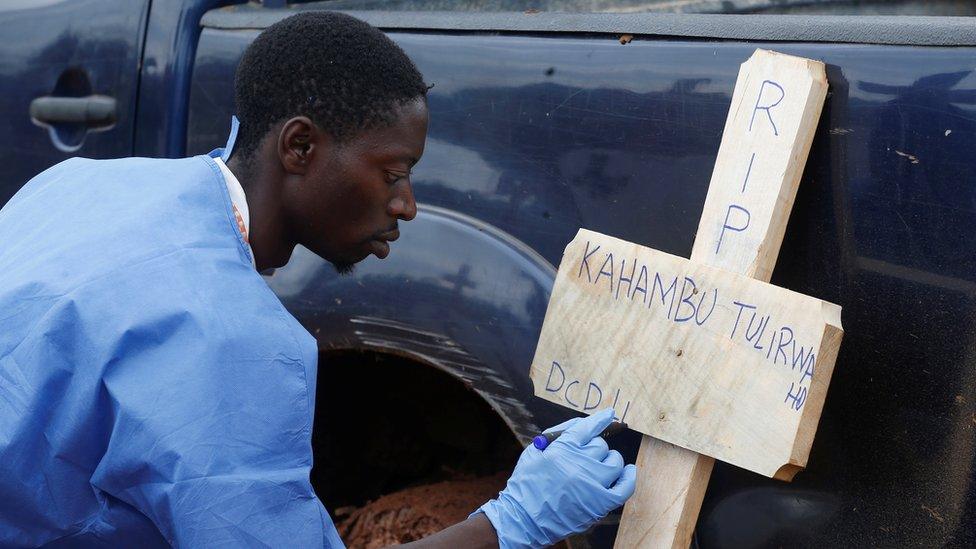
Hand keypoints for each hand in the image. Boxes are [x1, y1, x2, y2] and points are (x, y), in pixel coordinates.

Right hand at [473, 408, 636, 547]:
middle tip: (586, 456)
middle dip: (595, 447)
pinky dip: (629, 477)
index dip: (600, 419)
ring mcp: (592, 484)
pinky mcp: (600, 504)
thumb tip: (582, 422)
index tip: (610, 413)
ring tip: (602, 466)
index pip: (587, 427)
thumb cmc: (527, 484)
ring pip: (615, 462)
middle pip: (600, 445)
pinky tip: (628, 471)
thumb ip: (557, 433)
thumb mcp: (534, 452)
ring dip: (610, 461)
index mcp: (562, 449)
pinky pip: (625, 486)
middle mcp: (579, 464)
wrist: (524, 519)